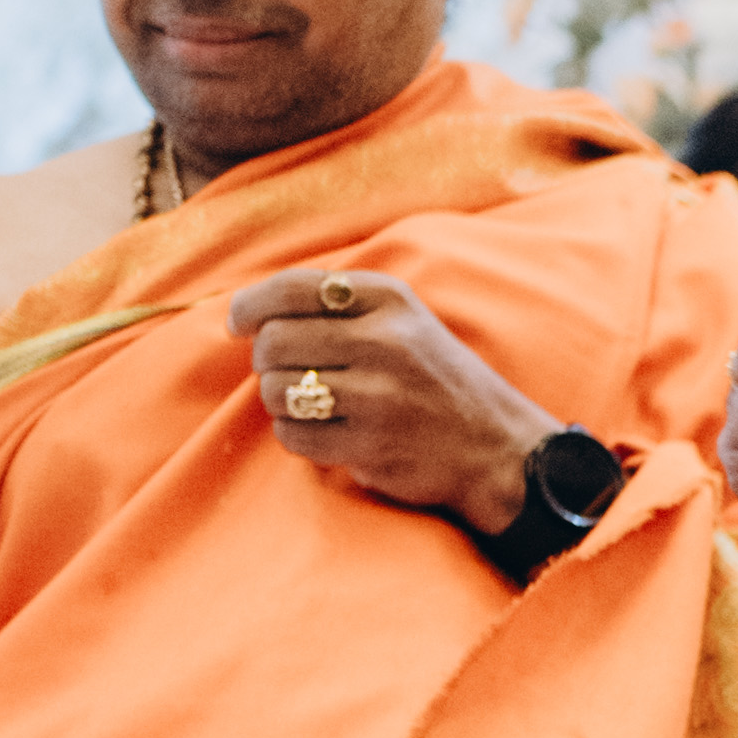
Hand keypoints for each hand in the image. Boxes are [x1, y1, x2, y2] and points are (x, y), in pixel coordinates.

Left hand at [228, 265, 560, 543]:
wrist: (499, 449)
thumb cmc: (439, 380)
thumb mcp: (405, 320)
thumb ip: (338, 305)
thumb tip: (248, 311)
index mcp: (390, 300)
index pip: (291, 288)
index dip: (250, 305)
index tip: (239, 322)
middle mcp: (384, 342)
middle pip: (274, 342)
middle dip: (267, 360)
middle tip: (286, 371)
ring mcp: (378, 397)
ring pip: (277, 391)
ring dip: (281, 401)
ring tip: (311, 404)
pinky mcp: (371, 446)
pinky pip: (294, 437)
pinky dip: (297, 437)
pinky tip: (325, 433)